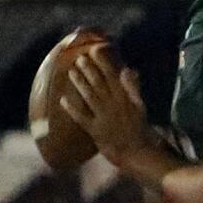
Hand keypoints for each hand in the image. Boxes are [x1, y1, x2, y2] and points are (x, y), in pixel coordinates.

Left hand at [61, 45, 151, 166]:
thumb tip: (128, 69)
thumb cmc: (139, 130)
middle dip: (89, 70)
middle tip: (79, 58)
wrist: (138, 153)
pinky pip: (82, 117)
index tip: (95, 49)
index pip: (113, 75)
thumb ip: (133, 88)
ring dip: (80, 83)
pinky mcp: (95, 130)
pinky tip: (62, 100)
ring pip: (90, 96)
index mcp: (125, 98)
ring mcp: (104, 117)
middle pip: (99, 83)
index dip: (103, 62)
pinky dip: (72, 108)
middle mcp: (114, 104)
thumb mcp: (140, 107)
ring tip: (71, 72)